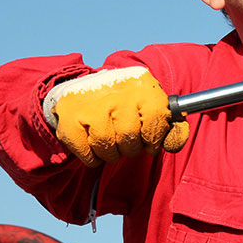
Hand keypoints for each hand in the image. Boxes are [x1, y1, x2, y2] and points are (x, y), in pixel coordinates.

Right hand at [43, 67, 188, 166]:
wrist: (85, 89)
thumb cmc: (128, 105)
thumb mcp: (155, 108)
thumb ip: (174, 129)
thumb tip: (171, 145)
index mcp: (142, 85)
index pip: (157, 118)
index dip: (154, 137)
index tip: (149, 140)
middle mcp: (115, 91)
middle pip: (130, 136)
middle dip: (131, 147)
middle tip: (126, 140)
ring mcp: (90, 104)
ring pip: (107, 147)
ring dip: (112, 153)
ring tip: (111, 141)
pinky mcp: (69, 118)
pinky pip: (88, 155)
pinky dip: (94, 158)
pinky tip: (95, 144)